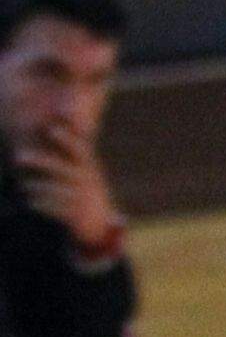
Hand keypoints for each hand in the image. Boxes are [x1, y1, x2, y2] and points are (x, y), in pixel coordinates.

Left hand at [18, 111, 117, 256]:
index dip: (68, 139)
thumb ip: (69, 143)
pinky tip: (31, 200)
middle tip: (17, 155)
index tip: (52, 130)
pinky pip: (56, 209)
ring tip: (25, 185)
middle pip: (63, 169)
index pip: (79, 150)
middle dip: (41, 161)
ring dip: (39, 186)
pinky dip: (42, 204)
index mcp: (87, 166)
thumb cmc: (81, 186)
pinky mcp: (75, 214)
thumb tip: (58, 115)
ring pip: (57, 190)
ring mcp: (81, 198)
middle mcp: (86, 180)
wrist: (98, 220)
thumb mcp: (80, 165)